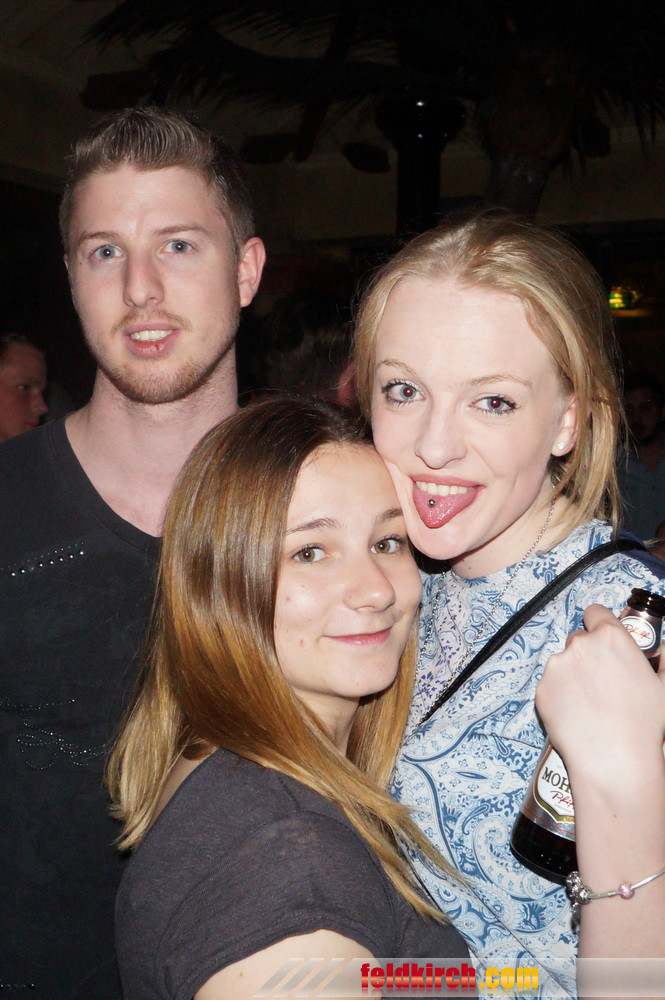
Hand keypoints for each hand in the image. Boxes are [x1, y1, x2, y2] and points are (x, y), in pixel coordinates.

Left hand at [536, 604, 664, 781]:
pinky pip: (550, 685)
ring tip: (588, 703)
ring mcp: (556, 666)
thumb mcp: (664, 685)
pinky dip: (558, 695)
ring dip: (571, 675)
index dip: (599, 623)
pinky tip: (574, 714)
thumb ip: (662, 659)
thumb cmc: (645, 723)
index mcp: (611, 637)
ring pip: (562, 663)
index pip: (595, 612)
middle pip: (578, 639)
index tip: (601, 639)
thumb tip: (662, 647)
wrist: (614, 759)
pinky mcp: (541, 689)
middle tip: (599, 681)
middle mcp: (580, 645)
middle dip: (587, 654)